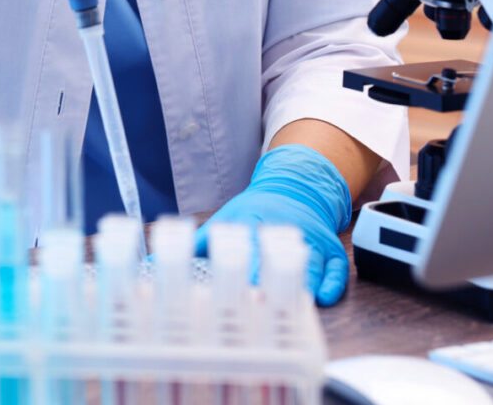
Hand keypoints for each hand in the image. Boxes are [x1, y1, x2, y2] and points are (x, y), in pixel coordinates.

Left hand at [195, 144, 353, 305]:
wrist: (295, 188)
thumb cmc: (253, 211)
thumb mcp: (224, 219)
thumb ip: (195, 243)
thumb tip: (154, 261)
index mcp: (253, 219)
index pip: (246, 241)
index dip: (243, 262)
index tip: (238, 284)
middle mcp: (283, 227)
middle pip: (279, 252)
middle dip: (272, 276)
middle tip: (263, 302)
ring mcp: (310, 237)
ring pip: (311, 260)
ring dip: (304, 281)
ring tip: (295, 305)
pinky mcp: (331, 248)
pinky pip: (337, 266)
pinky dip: (334, 281)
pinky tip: (325, 297)